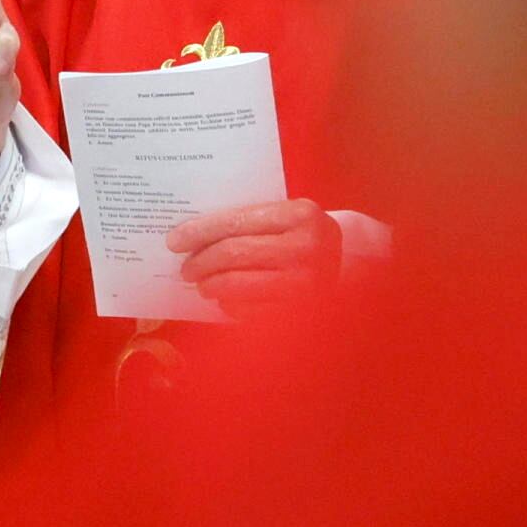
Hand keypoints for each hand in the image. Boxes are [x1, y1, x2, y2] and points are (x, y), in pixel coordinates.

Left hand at [167, 199, 341, 317]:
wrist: (352, 266)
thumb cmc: (304, 237)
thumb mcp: (287, 217)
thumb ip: (250, 220)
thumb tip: (192, 236)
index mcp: (300, 214)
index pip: (235, 221)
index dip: (199, 231)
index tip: (174, 240)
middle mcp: (307, 247)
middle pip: (234, 253)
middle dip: (201, 262)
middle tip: (186, 269)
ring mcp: (307, 283)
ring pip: (239, 285)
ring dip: (212, 286)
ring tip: (203, 285)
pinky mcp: (303, 312)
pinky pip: (252, 312)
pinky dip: (232, 307)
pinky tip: (226, 301)